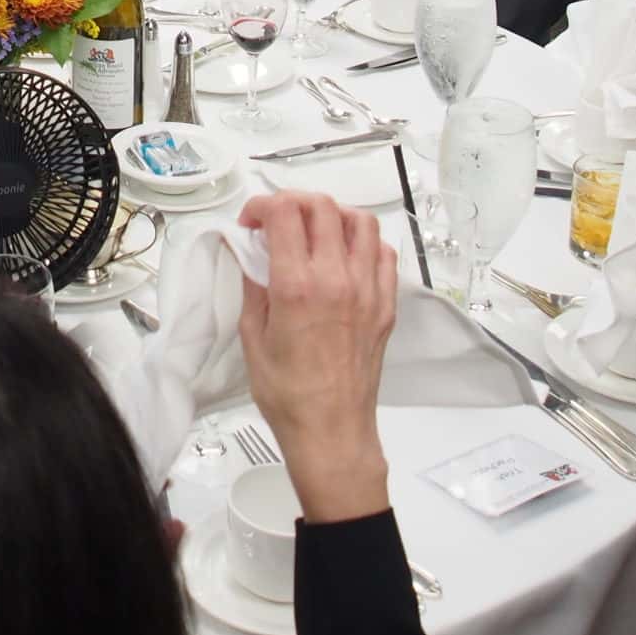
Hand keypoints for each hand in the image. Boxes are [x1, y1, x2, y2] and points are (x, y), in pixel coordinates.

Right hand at [236, 191, 397, 523]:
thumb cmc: (287, 394)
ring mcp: (367, 290)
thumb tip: (249, 251)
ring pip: (360, 220)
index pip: (285, 212)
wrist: (331, 432)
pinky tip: (344, 256)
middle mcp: (336, 280)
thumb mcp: (252, 336)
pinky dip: (362, 242)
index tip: (251, 223)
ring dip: (332, 215)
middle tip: (277, 221)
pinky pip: (382, 253)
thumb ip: (253, 285)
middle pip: (322, 206)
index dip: (261, 205)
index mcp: (296, 286)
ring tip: (313, 232)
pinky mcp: (386, 305)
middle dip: (293, 202)